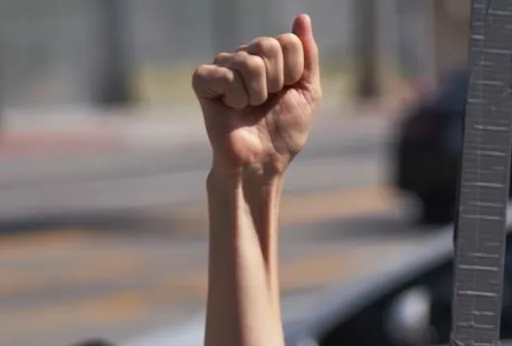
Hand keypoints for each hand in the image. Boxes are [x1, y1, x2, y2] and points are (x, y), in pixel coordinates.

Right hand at [193, 13, 320, 176]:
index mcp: (269, 57)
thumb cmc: (284, 131)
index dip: (294, 72)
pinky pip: (226, 75)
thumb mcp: (307, 92)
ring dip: (258, 94)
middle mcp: (244, 55)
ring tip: (250, 107)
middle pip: (268, 46)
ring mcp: (223, 66)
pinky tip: (232, 108)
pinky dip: (236, 97)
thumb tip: (302, 18)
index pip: (288, 41)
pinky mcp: (203, 80)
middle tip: (267, 101)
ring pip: (249, 63)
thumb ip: (308, 55)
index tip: (287, 92)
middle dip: (277, 81)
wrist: (264, 161)